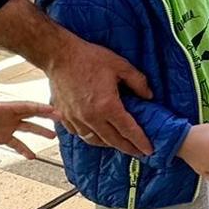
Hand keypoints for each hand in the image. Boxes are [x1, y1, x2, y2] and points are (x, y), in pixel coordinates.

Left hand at [0, 101, 56, 159]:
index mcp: (5, 108)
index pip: (27, 107)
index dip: (41, 108)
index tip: (54, 110)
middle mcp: (9, 117)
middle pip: (32, 115)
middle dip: (47, 116)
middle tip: (61, 119)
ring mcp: (7, 127)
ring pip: (28, 128)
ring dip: (40, 132)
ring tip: (52, 137)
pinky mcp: (2, 137)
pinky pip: (17, 143)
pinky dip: (24, 149)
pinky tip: (32, 156)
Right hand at [49, 37, 154, 155]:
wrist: (59, 56)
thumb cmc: (89, 58)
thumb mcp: (120, 65)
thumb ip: (138, 81)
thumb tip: (149, 96)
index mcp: (107, 105)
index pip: (128, 130)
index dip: (140, 141)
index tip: (149, 150)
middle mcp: (91, 117)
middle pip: (113, 140)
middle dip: (128, 148)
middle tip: (138, 152)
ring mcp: (75, 118)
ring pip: (95, 140)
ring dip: (109, 145)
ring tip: (119, 145)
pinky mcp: (64, 116)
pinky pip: (79, 134)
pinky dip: (90, 138)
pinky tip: (97, 136)